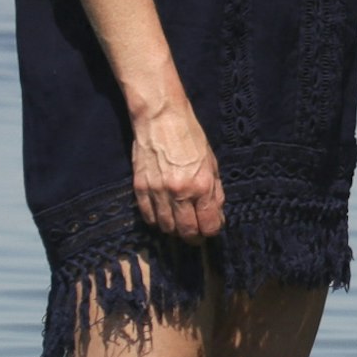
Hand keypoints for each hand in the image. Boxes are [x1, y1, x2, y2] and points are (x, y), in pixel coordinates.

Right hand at [131, 101, 223, 240]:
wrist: (161, 120)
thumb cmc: (191, 138)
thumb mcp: (212, 163)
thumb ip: (215, 191)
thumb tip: (216, 214)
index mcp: (202, 186)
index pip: (208, 224)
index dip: (211, 232)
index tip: (210, 230)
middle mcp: (179, 193)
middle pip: (186, 231)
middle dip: (193, 237)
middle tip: (195, 235)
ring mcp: (157, 192)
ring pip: (165, 227)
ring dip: (174, 230)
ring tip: (180, 224)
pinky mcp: (139, 188)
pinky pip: (147, 216)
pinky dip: (156, 221)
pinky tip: (163, 216)